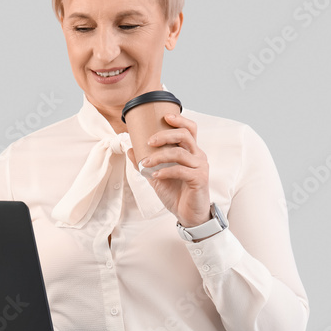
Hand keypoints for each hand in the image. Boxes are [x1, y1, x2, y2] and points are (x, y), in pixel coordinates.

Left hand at [127, 112, 210, 227]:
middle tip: (149, 141)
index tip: (165, 116)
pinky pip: (181, 170)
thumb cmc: (176, 193)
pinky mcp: (200, 179)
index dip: (180, 120)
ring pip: (179, 153)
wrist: (188, 214)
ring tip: (145, 163)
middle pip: (185, 135)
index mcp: (190, 151)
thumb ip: (145, 163)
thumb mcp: (156, 176)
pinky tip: (155, 175)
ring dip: (158, 156)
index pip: (190, 129)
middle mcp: (198, 156)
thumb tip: (130, 149)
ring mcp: (200, 167)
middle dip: (165, 135)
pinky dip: (165, 171)